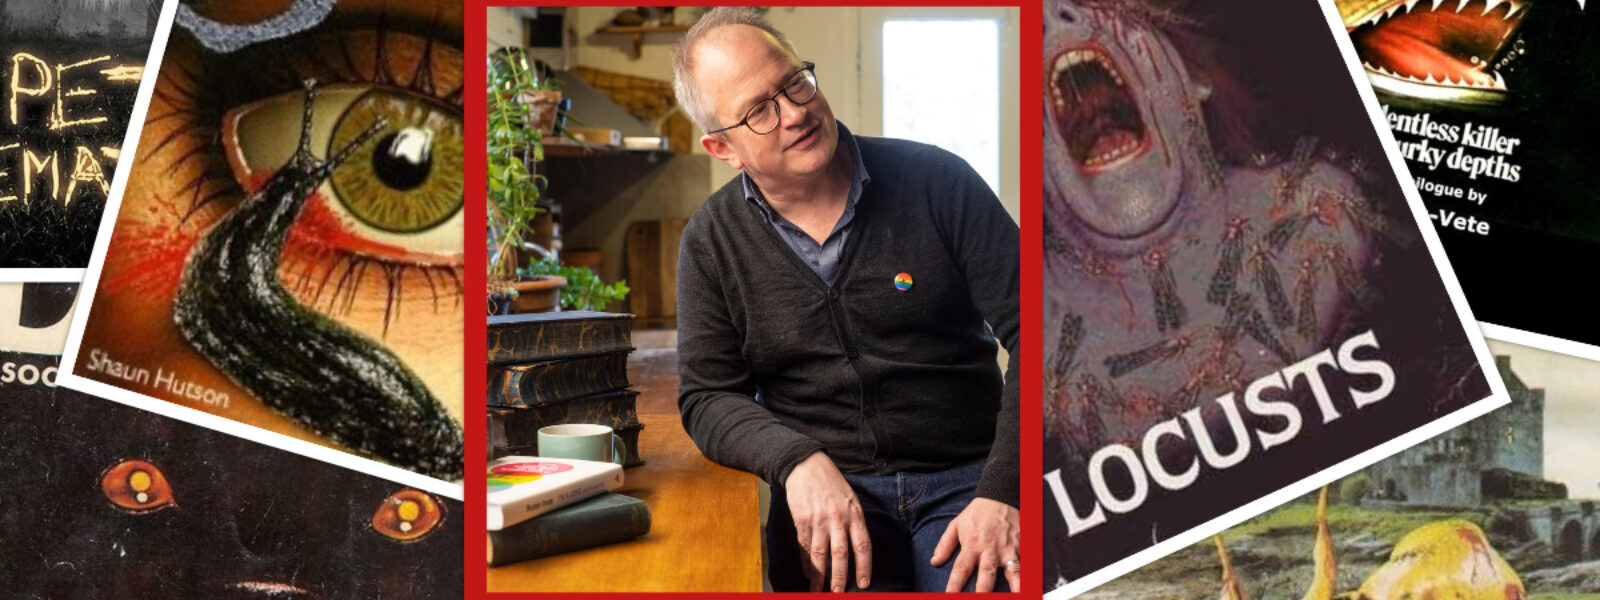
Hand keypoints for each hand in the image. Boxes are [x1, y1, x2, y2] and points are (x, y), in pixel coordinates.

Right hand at [783, 451, 871, 591]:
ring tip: (818, 591)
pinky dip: (805, 562)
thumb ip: (854, 522)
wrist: (806, 465)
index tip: (864, 583)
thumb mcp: (851, 499)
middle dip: (840, 576)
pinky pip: (804, 546)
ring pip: (819, 554)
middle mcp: (837, 519)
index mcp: (854, 514)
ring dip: (818, 575)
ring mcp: (818, 520)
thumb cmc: (831, 483)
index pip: (863, 545)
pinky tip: (806, 572)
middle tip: (838, 593)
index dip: (864, 567)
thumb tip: (856, 548)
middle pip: (841, 554)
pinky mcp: (801, 520)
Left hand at [931, 497, 1020, 591]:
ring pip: (1012, 571)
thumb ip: (945, 544)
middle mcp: (990, 549)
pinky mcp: (1022, 547)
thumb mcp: (956, 524)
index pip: (961, 569)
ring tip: (1015, 597)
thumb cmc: (977, 512)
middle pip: (986, 573)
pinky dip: (1029, 578)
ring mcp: (1008, 549)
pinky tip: (1030, 589)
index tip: (949, 597)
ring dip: (1014, 587)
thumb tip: (935, 562)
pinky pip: (1027, 565)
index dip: (954, 585)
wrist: (1000, 496)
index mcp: (972, 545)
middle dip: (983, 591)